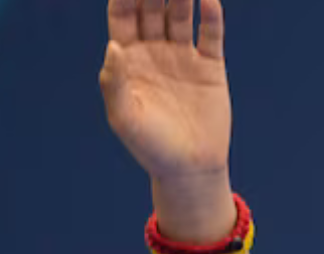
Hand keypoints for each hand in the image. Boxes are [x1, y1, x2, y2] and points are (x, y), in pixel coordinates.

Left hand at [99, 0, 231, 179]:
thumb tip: (112, 46)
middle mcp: (153, 52)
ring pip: (180, 13)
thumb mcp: (124, 118)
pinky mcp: (210, 64)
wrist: (189, 167)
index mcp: (127, 62)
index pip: (122, 18)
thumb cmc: (148, 146)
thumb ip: (114, 83)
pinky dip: (210, 14)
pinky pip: (210, 32)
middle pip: (151, 9)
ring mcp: (182, 55)